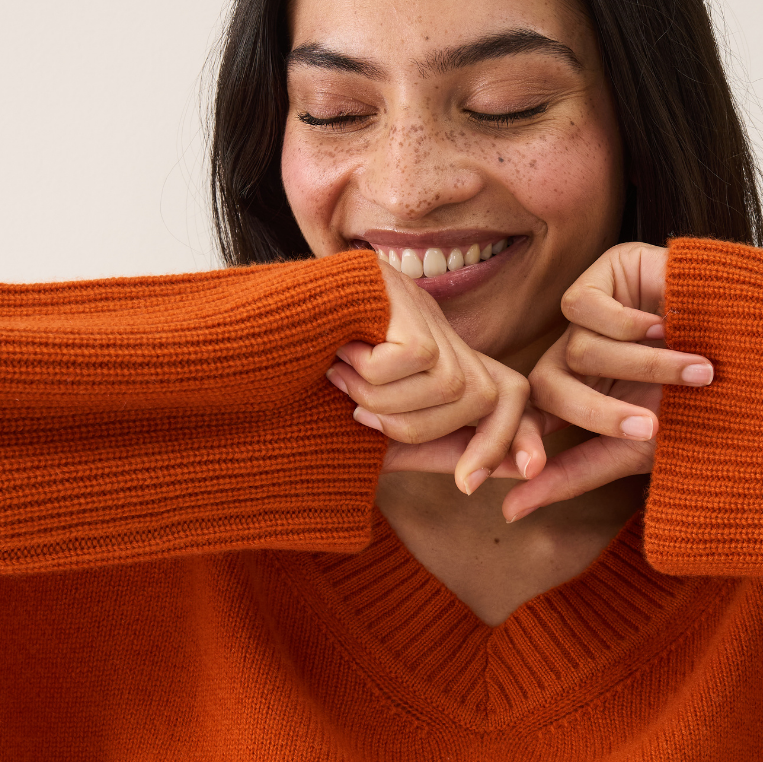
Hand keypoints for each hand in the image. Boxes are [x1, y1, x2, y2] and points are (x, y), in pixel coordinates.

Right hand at [326, 259, 548, 493]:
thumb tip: (518, 468)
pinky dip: (373, 374)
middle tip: (363, 420)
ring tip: (342, 383)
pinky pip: (415, 358)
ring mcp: (417, 304)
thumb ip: (445, 447)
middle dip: (433, 429)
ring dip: (389, 403)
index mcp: (439, 363)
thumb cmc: (305, 402)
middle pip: (488, 394)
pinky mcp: (394, 288)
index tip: (514, 473)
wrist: (244, 357)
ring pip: (451, 383)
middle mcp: (437, 328)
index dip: (518, 432)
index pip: (510, 391)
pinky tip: (337, 356)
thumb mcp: (383, 436)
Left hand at [501, 242, 713, 520]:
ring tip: (699, 373)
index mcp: (584, 397)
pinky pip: (581, 305)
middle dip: (596, 412)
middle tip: (649, 426)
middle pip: (548, 386)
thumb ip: (572, 474)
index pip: (531, 417)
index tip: (515, 473)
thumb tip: (506, 510)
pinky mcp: (610, 271)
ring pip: (577, 348)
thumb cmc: (712, 407)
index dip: (517, 442)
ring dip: (642, 368)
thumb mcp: (638, 448)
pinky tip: (669, 325)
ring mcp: (596, 313)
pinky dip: (625, 324)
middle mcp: (583, 354)